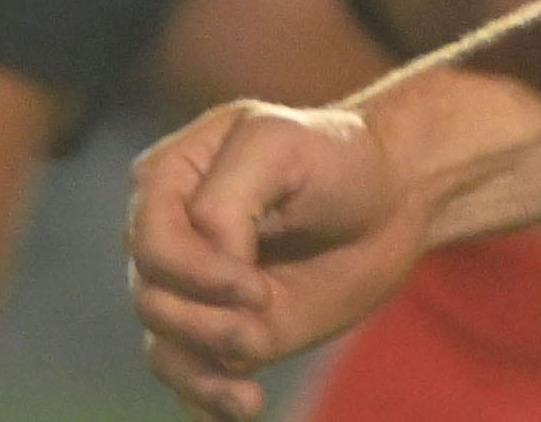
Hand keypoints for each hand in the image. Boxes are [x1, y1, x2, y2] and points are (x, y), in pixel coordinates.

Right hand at [126, 100, 422, 421]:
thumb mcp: (282, 145)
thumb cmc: (339, 159)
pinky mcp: (217, 325)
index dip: (194, 273)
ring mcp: (191, 284)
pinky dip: (206, 396)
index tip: (253, 288)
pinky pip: (187, 371)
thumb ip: (228, 201)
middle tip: (258, 327)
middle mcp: (169, 233)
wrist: (391, 199)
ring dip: (203, 367)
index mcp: (171, 175)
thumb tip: (210, 270)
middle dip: (201, 321)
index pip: (149, 238)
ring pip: (163, 340)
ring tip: (250, 380)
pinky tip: (243, 404)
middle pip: (150, 294)